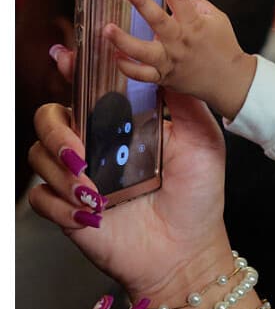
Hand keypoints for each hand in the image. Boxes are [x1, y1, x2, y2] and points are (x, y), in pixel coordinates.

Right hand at [28, 47, 233, 308]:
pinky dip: (60, 205)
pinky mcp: (67, 210)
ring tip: (93, 192)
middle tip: (80, 153)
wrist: (189, 250)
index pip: (88, 89)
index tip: (67, 58)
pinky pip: (41, 198)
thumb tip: (167, 62)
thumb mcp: (203, 141)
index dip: (73, 71)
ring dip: (61, 172)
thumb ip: (184, 102)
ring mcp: (80, 177)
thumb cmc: (199, 196)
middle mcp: (97, 145)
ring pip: (38, 156)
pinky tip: (90, 214)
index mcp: (125, 123)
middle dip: (56, 131)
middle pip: (49, 118)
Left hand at [103, 0, 256, 118]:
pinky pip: (142, 75)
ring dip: (123, 40)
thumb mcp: (218, 20)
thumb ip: (198, 5)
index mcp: (195, 25)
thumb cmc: (224, 47)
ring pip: (144, 52)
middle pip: (159, 22)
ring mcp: (171, 61)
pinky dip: (127, 67)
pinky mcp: (164, 77)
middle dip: (143, 4)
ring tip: (107, 28)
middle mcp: (180, 42)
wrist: (230, 80)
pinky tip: (115, 55)